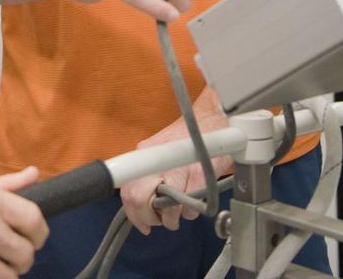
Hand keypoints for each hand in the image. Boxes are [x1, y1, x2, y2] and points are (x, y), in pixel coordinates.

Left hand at [119, 98, 230, 234]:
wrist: (213, 119)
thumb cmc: (188, 138)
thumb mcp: (161, 150)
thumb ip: (148, 173)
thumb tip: (139, 205)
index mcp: (145, 153)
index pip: (129, 191)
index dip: (135, 214)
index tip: (143, 224)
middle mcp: (158, 159)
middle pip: (141, 201)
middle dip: (153, 218)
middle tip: (162, 218)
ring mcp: (179, 167)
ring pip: (169, 209)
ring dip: (174, 217)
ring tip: (179, 209)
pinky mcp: (199, 175)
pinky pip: (190, 208)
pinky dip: (191, 211)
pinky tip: (193, 198)